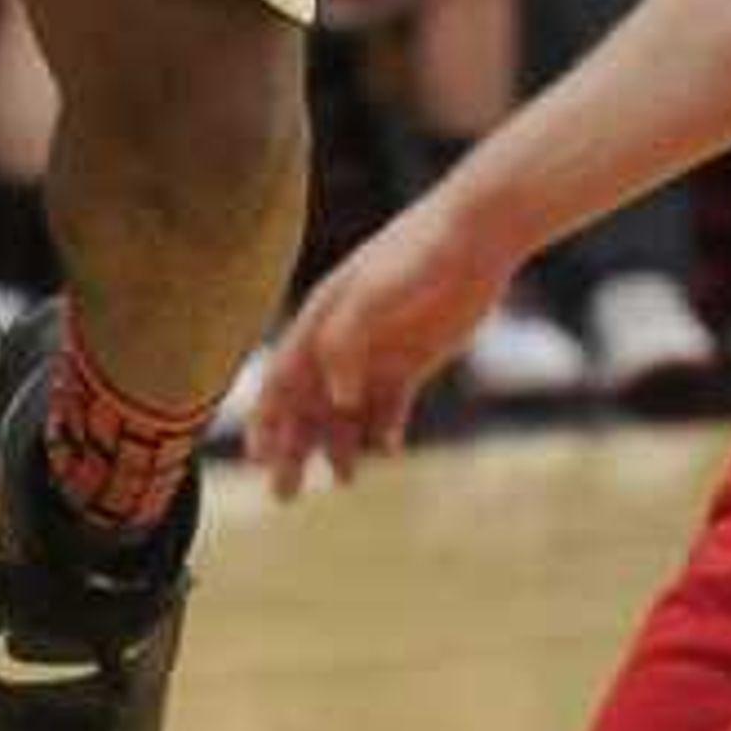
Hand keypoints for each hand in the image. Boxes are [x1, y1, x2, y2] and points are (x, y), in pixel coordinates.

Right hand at [248, 197, 511, 497]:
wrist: (473, 237)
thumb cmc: (416, 255)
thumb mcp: (373, 292)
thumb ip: (345, 340)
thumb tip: (337, 398)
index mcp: (321, 319)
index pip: (282, 379)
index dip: (267, 420)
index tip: (257, 460)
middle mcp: (342, 341)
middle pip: (306, 405)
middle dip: (291, 448)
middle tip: (283, 494)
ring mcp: (377, 353)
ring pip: (344, 414)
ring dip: (336, 447)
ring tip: (343, 479)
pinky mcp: (411, 362)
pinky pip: (388, 410)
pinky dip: (383, 433)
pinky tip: (389, 448)